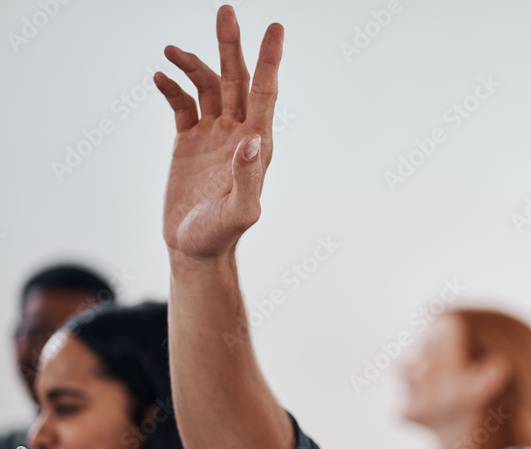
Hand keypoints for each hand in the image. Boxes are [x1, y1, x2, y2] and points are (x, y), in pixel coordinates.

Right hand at [154, 5, 282, 258]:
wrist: (194, 249)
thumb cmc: (221, 235)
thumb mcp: (241, 212)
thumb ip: (249, 179)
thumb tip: (252, 140)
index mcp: (256, 144)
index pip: (264, 93)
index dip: (270, 60)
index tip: (275, 27)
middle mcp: (237, 134)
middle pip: (236, 80)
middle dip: (231, 46)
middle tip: (226, 11)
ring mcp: (213, 136)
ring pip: (208, 87)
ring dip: (193, 64)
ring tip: (170, 50)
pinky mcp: (189, 142)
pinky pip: (182, 104)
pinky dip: (172, 87)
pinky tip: (159, 76)